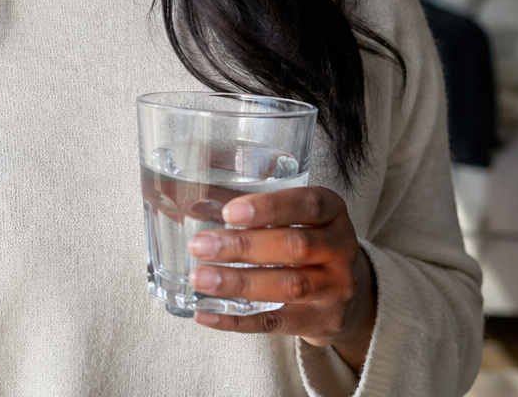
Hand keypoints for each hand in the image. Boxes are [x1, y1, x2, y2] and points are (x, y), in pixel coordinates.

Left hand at [186, 186, 376, 370]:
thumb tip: (176, 194)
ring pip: (290, 286)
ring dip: (240, 283)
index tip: (229, 212)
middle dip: (244, 246)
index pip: (308, 204)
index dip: (269, 208)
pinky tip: (206, 314)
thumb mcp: (287, 215)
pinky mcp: (323, 321)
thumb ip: (242, 205)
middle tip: (200, 246)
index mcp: (332, 211)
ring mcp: (336, 288)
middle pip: (296, 246)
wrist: (338, 289)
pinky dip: (239, 320)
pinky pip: (278, 323)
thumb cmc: (301, 237)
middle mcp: (341, 248)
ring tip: (200, 278)